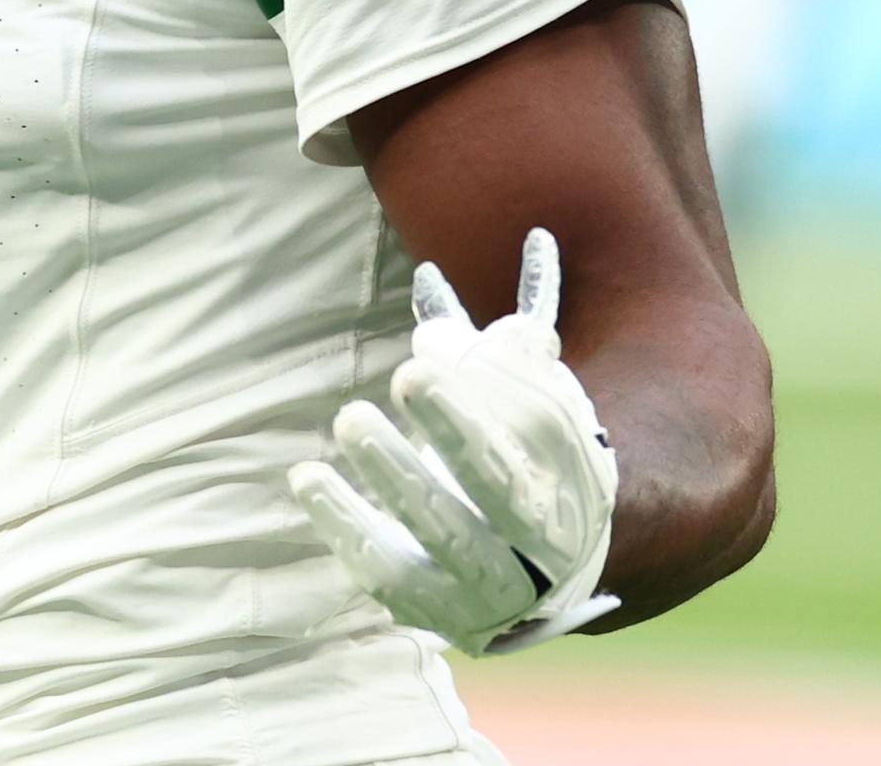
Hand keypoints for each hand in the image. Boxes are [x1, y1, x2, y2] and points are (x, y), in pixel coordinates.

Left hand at [289, 228, 620, 653]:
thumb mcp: (541, 397)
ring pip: (439, 541)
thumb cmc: (540, 457)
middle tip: (363, 404)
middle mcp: (538, 552)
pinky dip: (346, 526)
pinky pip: (388, 574)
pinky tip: (308, 476)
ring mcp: (491, 591)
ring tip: (348, 419)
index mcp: (571, 493)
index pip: (517, 453)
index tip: (414, 365)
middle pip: (483, 504)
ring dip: (389, 482)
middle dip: (423, 454)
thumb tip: (475, 268)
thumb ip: (508, 346)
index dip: (463, 413)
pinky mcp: (440, 612)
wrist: (559, 563)